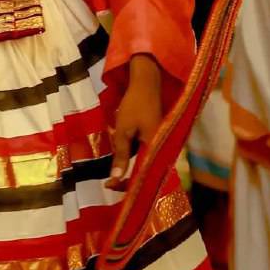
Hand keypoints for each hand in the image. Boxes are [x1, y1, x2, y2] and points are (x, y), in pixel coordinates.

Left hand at [107, 53, 162, 190]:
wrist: (147, 83)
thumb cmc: (135, 105)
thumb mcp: (123, 130)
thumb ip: (121, 154)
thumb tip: (116, 178)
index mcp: (155, 150)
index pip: (141, 177)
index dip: (125, 185)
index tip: (108, 185)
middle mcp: (161, 151)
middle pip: (144, 174)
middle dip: (127, 181)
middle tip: (109, 184)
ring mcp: (159, 144)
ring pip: (144, 164)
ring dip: (130, 171)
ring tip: (113, 178)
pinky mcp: (156, 139)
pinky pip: (145, 155)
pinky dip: (134, 160)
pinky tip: (122, 162)